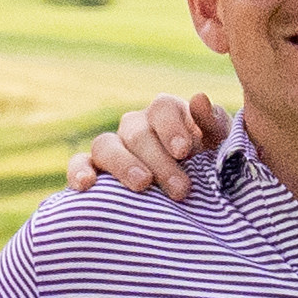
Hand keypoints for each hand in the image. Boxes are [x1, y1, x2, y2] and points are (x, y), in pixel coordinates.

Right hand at [78, 89, 235, 201]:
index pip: (162, 108)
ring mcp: (112, 147)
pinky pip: (79, 163)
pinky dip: (79, 171)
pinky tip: (87, 185)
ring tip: (143, 185)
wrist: (190, 198)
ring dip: (123, 164)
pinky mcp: (93, 170)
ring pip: (105, 145)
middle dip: (159, 161)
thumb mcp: (218, 147)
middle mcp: (135, 127)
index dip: (171, 128)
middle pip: (137, 132)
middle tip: (180, 189)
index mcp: (166, 115)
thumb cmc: (207, 167)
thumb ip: (212, 124)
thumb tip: (198, 98)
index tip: (184, 151)